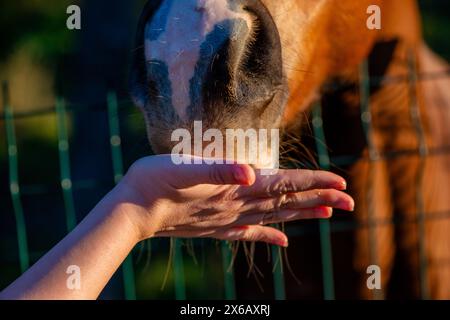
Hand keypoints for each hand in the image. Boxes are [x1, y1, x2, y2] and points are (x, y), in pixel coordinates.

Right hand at [119, 155, 353, 246]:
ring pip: (275, 217)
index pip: (284, 185)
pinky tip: (284, 239)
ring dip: (302, 214)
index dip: (313, 183)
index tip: (342, 183)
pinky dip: (271, 234)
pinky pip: (251, 232)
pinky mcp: (216, 227)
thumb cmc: (155, 182)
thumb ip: (220, 171)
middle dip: (319, 200)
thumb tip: (252, 172)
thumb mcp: (185, 168)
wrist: (133, 211)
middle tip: (350, 201)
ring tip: (326, 214)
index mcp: (234, 189)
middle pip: (287, 203)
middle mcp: (237, 207)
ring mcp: (228, 219)